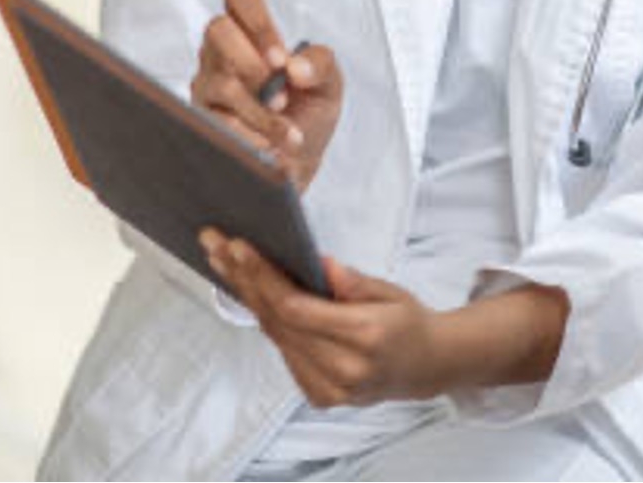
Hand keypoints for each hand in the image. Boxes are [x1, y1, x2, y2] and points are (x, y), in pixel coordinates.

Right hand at [190, 0, 342, 188]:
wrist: (298, 164)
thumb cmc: (308, 115)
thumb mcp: (329, 85)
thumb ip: (321, 63)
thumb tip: (294, 67)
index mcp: (252, 35)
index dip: (257, 20)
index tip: (279, 58)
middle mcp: (223, 54)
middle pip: (218, 30)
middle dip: (253, 64)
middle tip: (280, 93)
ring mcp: (208, 85)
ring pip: (222, 83)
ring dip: (262, 111)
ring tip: (288, 132)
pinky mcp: (203, 119)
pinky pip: (219, 121)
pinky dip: (253, 135)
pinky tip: (272, 147)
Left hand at [200, 231, 446, 406]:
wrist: (425, 366)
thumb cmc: (407, 321)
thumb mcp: (390, 291)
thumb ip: (353, 282)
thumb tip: (318, 263)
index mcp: (365, 338)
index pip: (297, 308)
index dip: (263, 277)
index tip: (239, 247)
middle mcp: (344, 371)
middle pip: (278, 322)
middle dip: (244, 280)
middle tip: (216, 245)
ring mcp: (330, 390)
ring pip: (276, 337)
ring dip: (247, 297)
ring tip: (223, 262)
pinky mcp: (320, 397)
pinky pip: (285, 352)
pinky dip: (267, 321)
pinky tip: (248, 291)